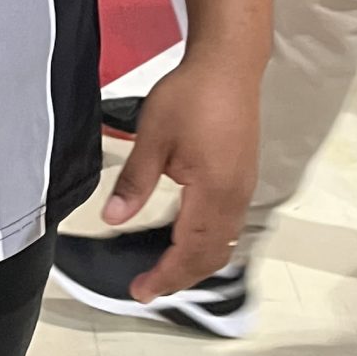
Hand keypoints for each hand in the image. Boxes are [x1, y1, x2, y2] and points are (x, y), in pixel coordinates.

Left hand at [103, 52, 259, 302]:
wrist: (229, 65)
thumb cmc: (194, 94)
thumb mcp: (153, 138)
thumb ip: (134, 182)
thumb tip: (113, 218)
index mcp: (213, 192)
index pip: (189, 251)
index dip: (165, 276)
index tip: (141, 290)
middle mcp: (235, 197)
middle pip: (212, 256)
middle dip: (181, 278)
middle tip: (149, 287)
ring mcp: (243, 188)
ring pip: (224, 243)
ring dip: (196, 263)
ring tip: (166, 270)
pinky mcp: (243, 177)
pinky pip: (229, 225)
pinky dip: (208, 243)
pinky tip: (187, 238)